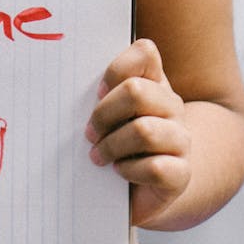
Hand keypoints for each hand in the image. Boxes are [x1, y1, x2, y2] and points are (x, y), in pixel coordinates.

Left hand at [85, 38, 191, 225]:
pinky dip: (129, 171)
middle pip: (137, 91)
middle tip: (89, 133)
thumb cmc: (117, 145)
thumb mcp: (107, 116)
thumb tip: (62, 86)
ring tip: (97, 157)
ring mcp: (181, 139)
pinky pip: (155, 167)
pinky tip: (119, 172)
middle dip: (104, 113)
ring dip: (111, 146)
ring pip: (144, 131)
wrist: (142, 190)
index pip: (145, 53)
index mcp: (154, 83)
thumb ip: (98, 96)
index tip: (97, 92)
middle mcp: (172, 107)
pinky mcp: (181, 173)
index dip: (116, 69)